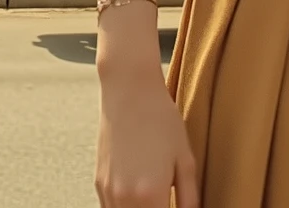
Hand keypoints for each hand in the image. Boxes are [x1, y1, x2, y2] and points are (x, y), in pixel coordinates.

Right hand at [96, 65, 199, 207]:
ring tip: (155, 199)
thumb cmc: (160, 120)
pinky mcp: (99, 183)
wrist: (130, 92)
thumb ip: (189, 199)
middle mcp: (124, 198)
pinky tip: (141, 198)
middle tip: (167, 201)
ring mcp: (108, 192)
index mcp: (149, 195)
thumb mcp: (186, 160)